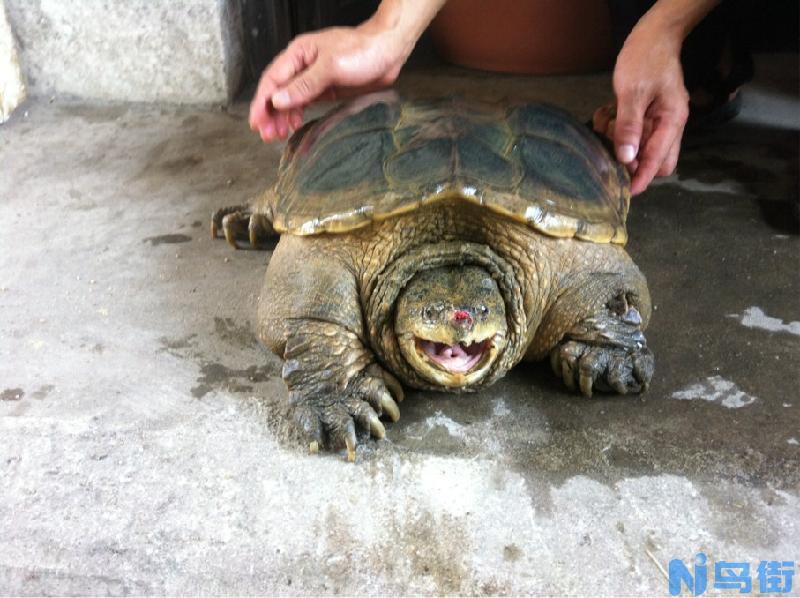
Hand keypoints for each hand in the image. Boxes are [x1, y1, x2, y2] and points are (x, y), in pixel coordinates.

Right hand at [249, 22, 406, 141]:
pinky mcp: (326, 89)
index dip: (262, 103)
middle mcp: (303, 65)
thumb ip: (304, 85)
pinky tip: (295, 126)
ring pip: (290, 99)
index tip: (256, 123)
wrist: (388, 51)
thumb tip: (278, 100)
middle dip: (270, 114)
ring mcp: (314, 78)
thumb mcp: (331, 67)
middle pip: (278, 92)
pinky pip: (305, 103)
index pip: (272, 80)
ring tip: (278, 135)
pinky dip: (298, 115)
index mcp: (298, 54)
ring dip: (282, 117)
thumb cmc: (362, 51)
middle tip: (267, 135)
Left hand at [593, 18, 689, 194]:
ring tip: (607, 120)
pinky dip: (617, 128)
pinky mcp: (647, 115)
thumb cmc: (646, 59)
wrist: (653, 35)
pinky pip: (632, 133)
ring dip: (620, 141)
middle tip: (610, 148)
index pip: (659, 161)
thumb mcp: (632, 92)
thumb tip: (626, 158)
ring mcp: (659, 120)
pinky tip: (607, 112)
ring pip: (640, 148)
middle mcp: (669, 125)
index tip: (628, 192)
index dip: (642, 178)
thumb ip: (629, 126)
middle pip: (655, 161)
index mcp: (672, 121)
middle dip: (631, 161)